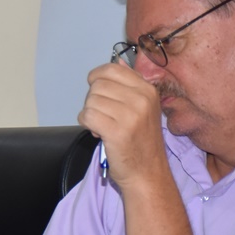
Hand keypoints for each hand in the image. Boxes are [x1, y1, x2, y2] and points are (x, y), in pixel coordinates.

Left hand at [77, 61, 165, 187]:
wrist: (147, 172)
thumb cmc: (141, 141)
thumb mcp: (143, 107)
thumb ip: (129, 83)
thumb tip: (117, 61)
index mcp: (148, 90)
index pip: (112, 69)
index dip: (97, 77)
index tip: (98, 89)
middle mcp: (141, 99)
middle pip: (97, 85)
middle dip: (93, 99)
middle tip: (104, 115)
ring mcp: (130, 115)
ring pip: (90, 100)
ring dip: (90, 113)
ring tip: (103, 125)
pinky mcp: (117, 131)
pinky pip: (87, 116)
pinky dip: (86, 124)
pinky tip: (97, 132)